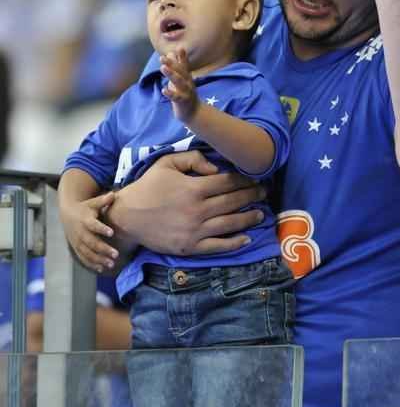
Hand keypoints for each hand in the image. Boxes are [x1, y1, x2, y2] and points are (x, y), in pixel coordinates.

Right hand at [60, 192, 118, 272]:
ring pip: (88, 253)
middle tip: (116, 254)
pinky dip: (92, 264)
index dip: (101, 229)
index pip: (93, 225)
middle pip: (91, 242)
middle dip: (103, 249)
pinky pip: (84, 258)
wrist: (68, 214)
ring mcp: (77, 242)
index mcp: (85, 220)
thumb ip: (103, 200)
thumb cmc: (85, 208)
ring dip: (99, 259)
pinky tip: (102, 269)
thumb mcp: (93, 202)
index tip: (111, 232)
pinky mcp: (77, 248)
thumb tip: (113, 194)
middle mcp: (80, 232)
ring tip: (111, 264)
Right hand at [107, 150, 264, 257]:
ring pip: (230, 224)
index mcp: (194, 188)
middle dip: (251, 196)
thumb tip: (217, 168)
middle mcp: (198, 210)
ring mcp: (195, 230)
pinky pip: (217, 246)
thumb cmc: (148, 186)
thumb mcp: (167, 163)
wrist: (127, 216)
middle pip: (233, 202)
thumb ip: (193, 159)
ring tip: (261, 214)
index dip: (245, 180)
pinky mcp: (190, 247)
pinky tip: (246, 238)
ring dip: (248, 218)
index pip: (227, 182)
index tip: (256, 178)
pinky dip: (234, 243)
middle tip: (264, 193)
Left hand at [160, 49, 197, 120]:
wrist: (193, 112)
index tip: (179, 48)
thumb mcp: (181, 79)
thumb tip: (169, 53)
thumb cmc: (184, 93)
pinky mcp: (183, 102)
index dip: (182, 57)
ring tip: (163, 68)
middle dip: (172, 64)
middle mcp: (188, 82)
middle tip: (162, 57)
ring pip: (179, 82)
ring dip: (171, 74)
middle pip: (181, 72)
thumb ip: (176, 67)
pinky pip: (176, 97)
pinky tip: (164, 90)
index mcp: (187, 77)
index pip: (184, 65)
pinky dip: (170, 93)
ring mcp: (186, 92)